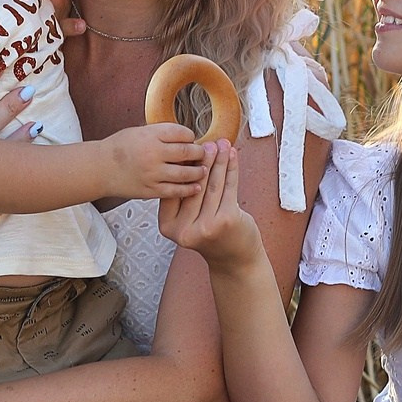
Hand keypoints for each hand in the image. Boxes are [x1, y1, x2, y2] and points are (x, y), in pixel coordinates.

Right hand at [100, 121, 205, 198]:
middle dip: (200, 153)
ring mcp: (153, 173)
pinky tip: (196, 187)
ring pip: (186, 173)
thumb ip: (162, 133)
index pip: (182, 133)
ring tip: (203, 170)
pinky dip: (189, 189)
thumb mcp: (140, 131)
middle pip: (188, 152)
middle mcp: (153, 153)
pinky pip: (176, 191)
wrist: (101, 168)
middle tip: (204, 154)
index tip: (193, 140)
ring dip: (199, 172)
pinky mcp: (151, 190)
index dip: (192, 136)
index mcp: (151, 135)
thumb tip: (188, 137)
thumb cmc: (121, 147)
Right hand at [156, 142, 261, 268]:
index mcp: (168, 226)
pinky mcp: (227, 220)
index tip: (188, 148)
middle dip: (203, 160)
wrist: (233, 259)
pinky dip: (231, 168)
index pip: (172, 189)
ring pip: (212, 184)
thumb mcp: (187, 219)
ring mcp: (206, 226)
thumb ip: (183, 197)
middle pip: (193, 185)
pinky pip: (228, 187)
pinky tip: (232, 155)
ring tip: (222, 143)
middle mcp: (184, 229)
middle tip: (207, 142)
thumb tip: (186, 157)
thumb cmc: (209, 233)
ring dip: (219, 160)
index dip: (182, 167)